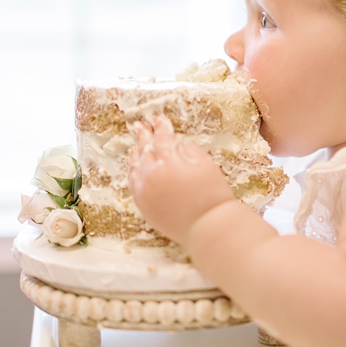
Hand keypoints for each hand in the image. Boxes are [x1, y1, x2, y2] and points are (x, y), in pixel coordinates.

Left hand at [129, 115, 234, 242]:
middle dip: (143, 136)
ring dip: (136, 154)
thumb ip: (190, 152)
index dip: (161, 127)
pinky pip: (133, 185)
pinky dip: (133, 173)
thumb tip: (179, 149)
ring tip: (135, 146)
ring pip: (136, 167)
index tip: (160, 119)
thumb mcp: (207, 165)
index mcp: (169, 161)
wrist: (208, 227)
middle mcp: (152, 175)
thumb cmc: (212, 195)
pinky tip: (135, 169)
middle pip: (145, 150)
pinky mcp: (144, 206)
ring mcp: (145, 192)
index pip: (162, 139)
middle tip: (139, 125)